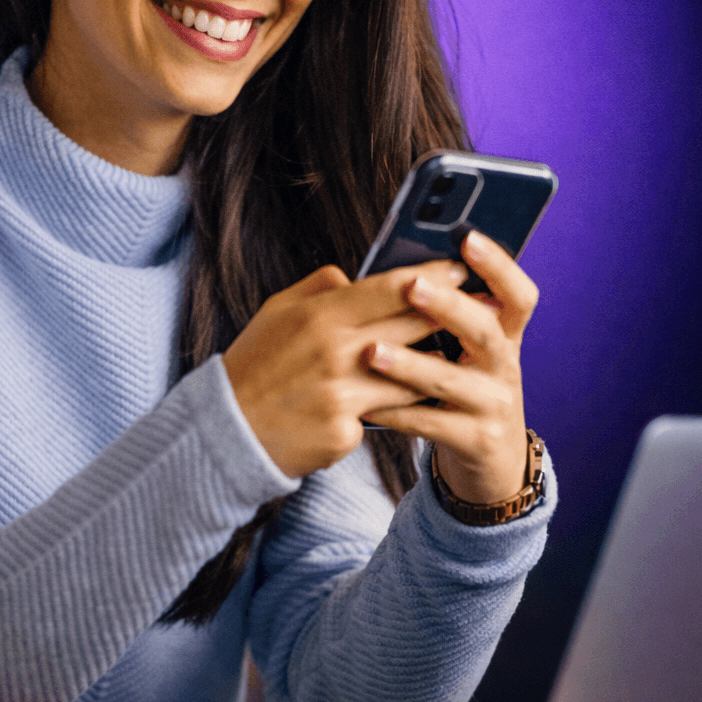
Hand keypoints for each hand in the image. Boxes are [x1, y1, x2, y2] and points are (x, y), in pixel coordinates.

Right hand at [222, 259, 468, 477]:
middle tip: (476, 309)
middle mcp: (334, 352)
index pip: (390, 288)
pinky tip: (398, 408)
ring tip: (449, 360)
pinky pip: (384, 416)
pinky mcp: (344, 433)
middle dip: (448, 318)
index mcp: (320, 315)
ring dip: (432, 368)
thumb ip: (319, 288)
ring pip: (411, 376)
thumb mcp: (277, 312)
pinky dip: (389, 411)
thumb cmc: (255, 366)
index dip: (432, 276)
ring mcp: (341, 395)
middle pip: (412, 328)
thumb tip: (354, 275)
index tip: (459, 269)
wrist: (226, 430)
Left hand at [362, 230, 538, 502]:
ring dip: (411, 365)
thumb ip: (447, 317)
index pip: (517, 296)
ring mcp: (494, 405)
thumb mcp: (469, 352)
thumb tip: (401, 271)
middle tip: (413, 287)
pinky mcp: (476, 441)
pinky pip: (431, 425)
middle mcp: (505, 366)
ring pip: (452, 382)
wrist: (492, 461)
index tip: (469, 238)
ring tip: (373, 353)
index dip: (499, 267)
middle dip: (450, 307)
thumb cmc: (466, 390)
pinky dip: (396, 413)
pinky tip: (364, 405)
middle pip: (486, 331)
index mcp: (505, 336)